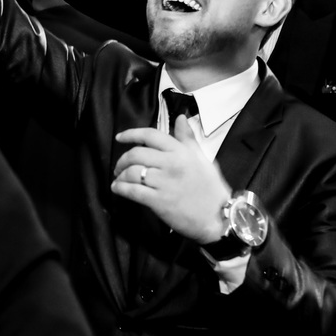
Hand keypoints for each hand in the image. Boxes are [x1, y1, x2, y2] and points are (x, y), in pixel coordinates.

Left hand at [111, 119, 233, 243]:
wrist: (218, 217)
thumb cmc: (211, 188)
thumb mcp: (203, 158)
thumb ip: (188, 139)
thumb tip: (180, 118)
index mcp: (181, 151)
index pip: (150, 135)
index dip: (131, 134)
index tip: (120, 138)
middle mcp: (171, 164)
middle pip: (136, 154)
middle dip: (122, 159)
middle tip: (119, 166)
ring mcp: (164, 183)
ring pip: (133, 172)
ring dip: (120, 175)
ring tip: (118, 179)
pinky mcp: (159, 201)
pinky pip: (133, 191)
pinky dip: (121, 189)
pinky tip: (117, 189)